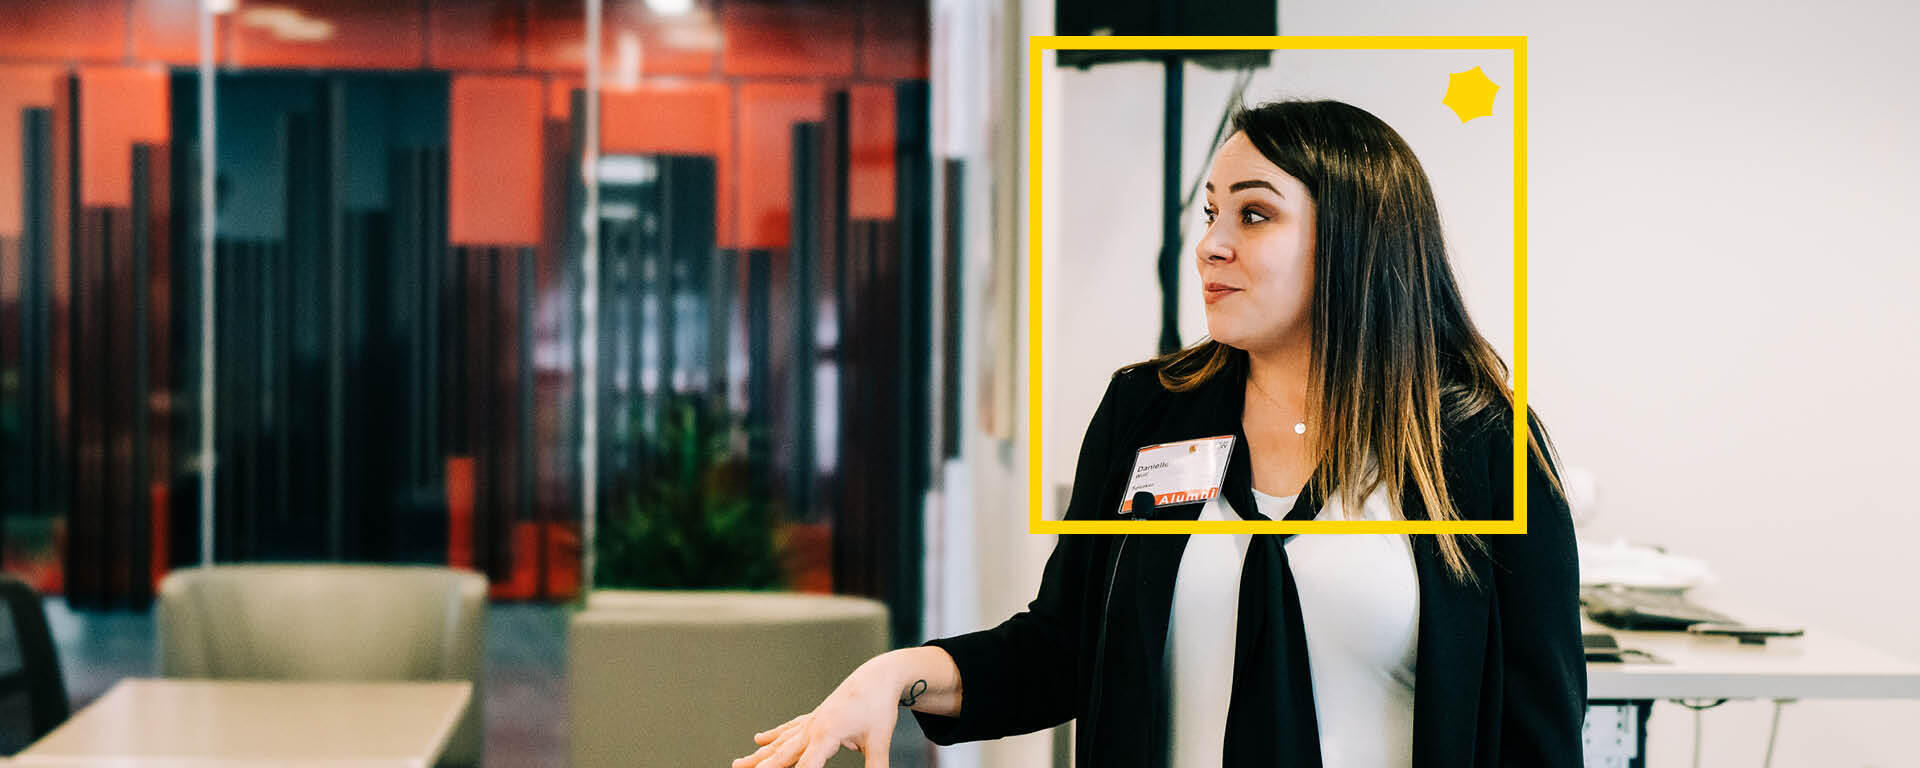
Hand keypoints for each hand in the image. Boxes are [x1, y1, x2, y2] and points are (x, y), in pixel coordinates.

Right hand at [732, 656, 908, 767]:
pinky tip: (758, 739)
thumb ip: (877, 766)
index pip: (806, 766)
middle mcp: (813, 728)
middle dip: (762, 767)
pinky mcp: (815, 717)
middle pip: (782, 755)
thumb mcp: (880, 740)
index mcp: (827, 734)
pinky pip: (789, 728)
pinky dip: (773, 735)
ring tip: (737, 763)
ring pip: (780, 742)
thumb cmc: (879, 706)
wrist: (878, 676)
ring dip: (758, 754)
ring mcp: (812, 721)